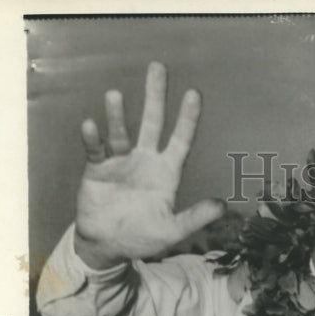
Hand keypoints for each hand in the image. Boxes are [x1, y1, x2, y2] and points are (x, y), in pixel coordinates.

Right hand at [74, 61, 224, 268]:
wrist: (107, 247)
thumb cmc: (142, 240)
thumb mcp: (171, 231)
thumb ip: (195, 218)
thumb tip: (223, 206)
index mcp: (165, 174)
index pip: (180, 141)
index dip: (188, 119)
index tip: (194, 94)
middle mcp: (145, 162)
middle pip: (152, 123)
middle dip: (156, 97)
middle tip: (158, 68)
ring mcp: (120, 163)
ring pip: (121, 132)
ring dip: (118, 115)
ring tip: (115, 96)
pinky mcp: (97, 169)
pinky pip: (95, 149)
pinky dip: (92, 138)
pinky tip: (91, 125)